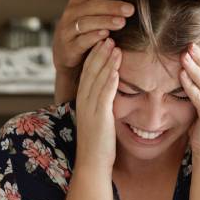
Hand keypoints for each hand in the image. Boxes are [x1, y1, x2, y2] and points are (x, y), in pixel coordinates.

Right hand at [53, 0, 133, 101]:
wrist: (68, 54)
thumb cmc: (87, 27)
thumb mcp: (94, 6)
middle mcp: (72, 10)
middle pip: (92, 4)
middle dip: (112, 5)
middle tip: (131, 9)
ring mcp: (68, 28)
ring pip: (86, 22)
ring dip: (105, 21)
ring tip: (122, 22)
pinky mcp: (68, 46)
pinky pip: (81, 40)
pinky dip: (93, 37)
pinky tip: (107, 37)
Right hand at [75, 39, 119, 172]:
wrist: (93, 164)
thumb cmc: (100, 144)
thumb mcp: (99, 119)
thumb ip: (103, 104)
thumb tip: (110, 94)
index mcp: (83, 101)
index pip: (87, 72)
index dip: (94, 55)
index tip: (103, 40)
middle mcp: (84, 102)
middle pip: (90, 70)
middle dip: (99, 52)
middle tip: (108, 35)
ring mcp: (90, 109)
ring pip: (96, 78)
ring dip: (105, 60)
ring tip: (113, 44)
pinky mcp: (99, 117)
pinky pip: (105, 94)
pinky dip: (110, 80)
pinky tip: (117, 68)